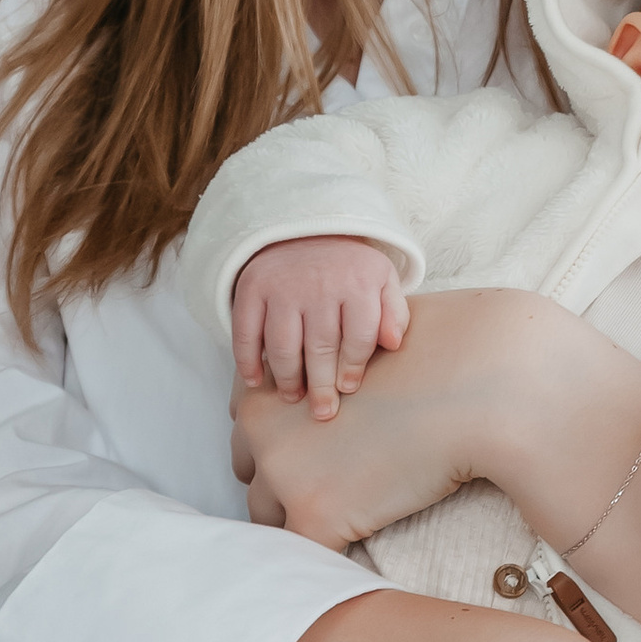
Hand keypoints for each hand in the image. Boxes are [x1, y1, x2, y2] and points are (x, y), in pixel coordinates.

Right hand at [232, 235, 409, 414]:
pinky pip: (246, 331)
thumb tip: (393, 344)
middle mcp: (320, 284)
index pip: (359, 337)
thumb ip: (394, 312)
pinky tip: (255, 380)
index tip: (347, 388)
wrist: (307, 229)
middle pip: (321, 347)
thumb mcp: (382, 279)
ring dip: (287, 378)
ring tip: (293, 397)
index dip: (353, 368)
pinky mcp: (253, 287)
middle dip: (321, 386)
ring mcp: (283, 286)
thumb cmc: (349, 267)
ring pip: (283, 345)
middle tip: (323, 412)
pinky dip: (247, 360)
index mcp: (358, 282)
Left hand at [233, 289, 559, 551]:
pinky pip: (305, 553)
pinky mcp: (317, 516)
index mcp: (267, 383)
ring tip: (345, 518)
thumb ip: (321, 376)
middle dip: (283, 481)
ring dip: (300, 520)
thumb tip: (318, 407)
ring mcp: (284, 475)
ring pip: (269, 517)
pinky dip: (326, 553)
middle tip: (331, 483)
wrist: (476, 386)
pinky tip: (357, 544)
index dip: (281, 439)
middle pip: (251, 471)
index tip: (313, 446)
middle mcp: (259, 428)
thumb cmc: (430, 358)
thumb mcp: (356, 350)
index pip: (248, 425)